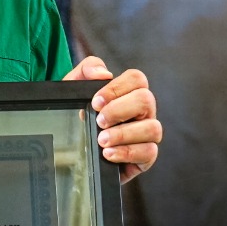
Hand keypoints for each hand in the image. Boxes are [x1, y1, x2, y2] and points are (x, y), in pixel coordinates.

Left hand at [63, 58, 161, 183]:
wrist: (74, 148)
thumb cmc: (81, 115)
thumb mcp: (74, 89)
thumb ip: (87, 70)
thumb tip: (104, 73)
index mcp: (129, 92)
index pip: (136, 79)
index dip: (117, 88)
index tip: (96, 102)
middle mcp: (143, 111)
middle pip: (146, 100)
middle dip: (119, 110)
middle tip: (99, 121)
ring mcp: (147, 133)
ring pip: (152, 128)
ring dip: (124, 134)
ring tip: (102, 140)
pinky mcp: (146, 155)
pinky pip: (150, 152)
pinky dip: (127, 152)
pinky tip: (109, 154)